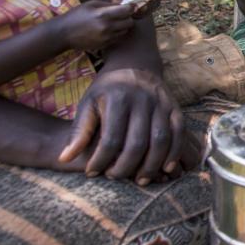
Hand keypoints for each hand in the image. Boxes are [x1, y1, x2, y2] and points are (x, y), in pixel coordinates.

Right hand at [57, 1, 137, 51]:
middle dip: (128, 17)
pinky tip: (109, 30)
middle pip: (130, 22)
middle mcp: (107, 27)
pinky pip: (118, 38)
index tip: (131, 6)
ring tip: (114, 22)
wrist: (63, 34)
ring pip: (125, 31)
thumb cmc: (76, 15)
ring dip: (123, 26)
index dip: (131, 7)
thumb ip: (108, 5)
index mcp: (103, 15)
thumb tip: (124, 5)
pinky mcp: (104, 45)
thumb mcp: (91, 4)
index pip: (127, 10)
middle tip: (122, 15)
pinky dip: (117, 34)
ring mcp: (106, 38)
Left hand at [59, 67, 190, 183]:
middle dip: (126, 166)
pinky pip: (179, 132)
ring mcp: (162, 103)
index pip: (111, 138)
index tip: (92, 172)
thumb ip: (79, 132)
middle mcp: (143, 100)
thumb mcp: (88, 104)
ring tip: (140, 180)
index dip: (101, 159)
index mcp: (118, 99)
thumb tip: (64, 158)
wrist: (135, 65)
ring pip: (161, 139)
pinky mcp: (175, 107)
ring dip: (152, 164)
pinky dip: (175, 152)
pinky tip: (166, 169)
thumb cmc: (107, 90)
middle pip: (137, 142)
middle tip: (115, 177)